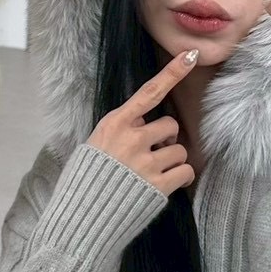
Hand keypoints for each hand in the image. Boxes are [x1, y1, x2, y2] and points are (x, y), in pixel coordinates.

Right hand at [87, 51, 198, 194]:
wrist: (80, 216)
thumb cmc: (86, 180)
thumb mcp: (95, 144)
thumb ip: (122, 131)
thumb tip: (147, 127)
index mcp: (114, 124)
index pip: (148, 92)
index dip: (171, 73)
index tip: (190, 55)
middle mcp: (131, 139)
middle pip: (170, 126)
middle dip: (167, 139)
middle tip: (154, 153)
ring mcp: (145, 162)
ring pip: (180, 151)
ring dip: (173, 161)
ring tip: (153, 173)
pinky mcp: (157, 186)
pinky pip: (185, 172)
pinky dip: (181, 178)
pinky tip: (167, 184)